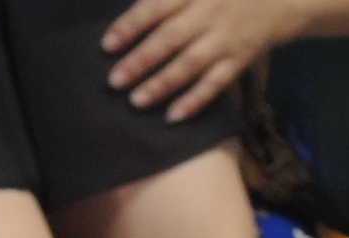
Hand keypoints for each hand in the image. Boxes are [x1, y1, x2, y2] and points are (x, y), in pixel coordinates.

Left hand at [102, 0, 297, 121]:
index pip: (157, 7)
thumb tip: (133, 10)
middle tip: (114, 81)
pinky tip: (172, 116)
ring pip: (191, 64)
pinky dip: (195, 101)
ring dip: (162, 84)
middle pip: (170, 38)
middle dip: (141, 60)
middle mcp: (210, 12)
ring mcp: (226, 38)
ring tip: (136, 101)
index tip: (107, 45)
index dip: (131, 26)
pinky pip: (216, 83)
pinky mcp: (240, 59)